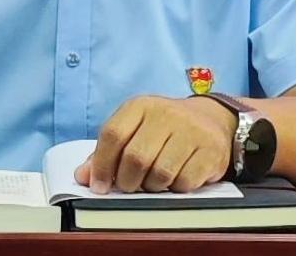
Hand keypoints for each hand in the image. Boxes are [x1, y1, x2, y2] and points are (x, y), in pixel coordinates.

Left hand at [74, 95, 235, 193]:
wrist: (212, 120)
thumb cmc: (164, 130)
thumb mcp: (134, 130)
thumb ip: (107, 152)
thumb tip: (83, 177)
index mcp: (139, 106)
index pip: (112, 134)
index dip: (102, 164)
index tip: (99, 186)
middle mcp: (165, 113)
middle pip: (135, 157)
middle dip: (127, 182)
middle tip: (130, 187)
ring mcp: (190, 130)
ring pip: (160, 173)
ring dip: (152, 187)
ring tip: (153, 181)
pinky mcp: (210, 149)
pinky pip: (185, 182)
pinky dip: (176, 189)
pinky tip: (176, 179)